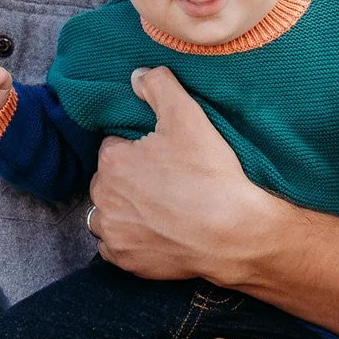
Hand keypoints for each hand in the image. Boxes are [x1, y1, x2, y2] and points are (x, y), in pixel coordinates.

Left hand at [92, 66, 338, 338]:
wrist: (235, 235)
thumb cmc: (211, 175)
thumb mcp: (188, 116)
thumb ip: (158, 86)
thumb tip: (137, 75)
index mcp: (112, 162)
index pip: (116, 146)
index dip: (140, 147)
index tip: (165, 154)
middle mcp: (103, 200)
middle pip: (111, 180)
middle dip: (131, 178)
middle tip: (168, 180)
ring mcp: (114, 234)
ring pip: (110, 214)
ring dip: (126, 209)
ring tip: (162, 206)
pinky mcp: (127, 263)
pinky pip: (119, 247)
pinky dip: (132, 240)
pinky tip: (159, 231)